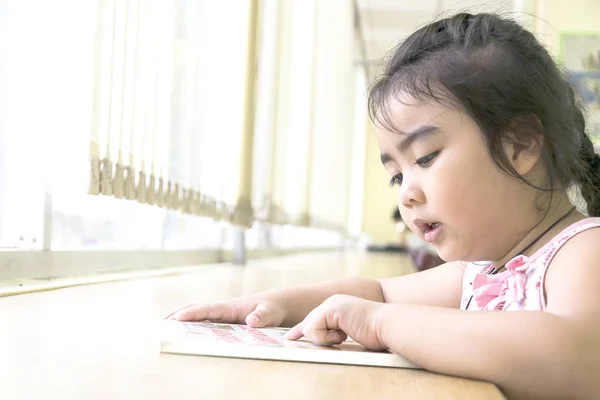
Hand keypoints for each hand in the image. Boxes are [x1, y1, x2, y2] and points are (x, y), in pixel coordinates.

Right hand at [165, 296, 286, 327]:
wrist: (274, 305)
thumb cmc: (271, 309)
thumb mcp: (270, 313)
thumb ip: (262, 317)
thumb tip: (251, 321)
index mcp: (230, 306)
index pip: (208, 309)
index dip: (193, 313)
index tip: (178, 317)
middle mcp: (222, 308)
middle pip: (197, 309)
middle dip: (179, 314)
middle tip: (162, 323)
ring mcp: (221, 314)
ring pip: (198, 314)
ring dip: (181, 319)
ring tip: (164, 327)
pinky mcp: (222, 319)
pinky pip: (204, 321)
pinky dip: (191, 324)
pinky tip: (182, 332)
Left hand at [284, 294, 387, 350]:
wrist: (388, 325)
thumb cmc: (376, 332)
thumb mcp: (352, 331)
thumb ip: (336, 331)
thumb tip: (322, 340)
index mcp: (337, 306)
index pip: (314, 319)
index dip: (302, 329)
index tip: (291, 337)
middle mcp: (332, 302)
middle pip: (308, 324)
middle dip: (312, 336)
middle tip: (322, 339)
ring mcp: (331, 304)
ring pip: (309, 328)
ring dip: (325, 339)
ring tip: (344, 335)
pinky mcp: (330, 309)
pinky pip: (314, 329)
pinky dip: (327, 337)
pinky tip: (344, 333)